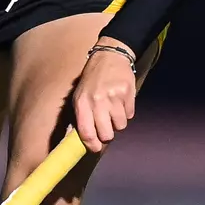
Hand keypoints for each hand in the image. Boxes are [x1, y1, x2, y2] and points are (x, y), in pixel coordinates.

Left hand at [72, 38, 137, 152]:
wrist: (110, 56)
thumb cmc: (92, 79)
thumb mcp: (79, 95)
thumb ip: (78, 117)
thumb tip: (74, 139)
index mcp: (82, 102)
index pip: (86, 133)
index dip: (92, 145)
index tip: (95, 148)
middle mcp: (97, 101)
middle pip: (106, 134)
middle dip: (107, 135)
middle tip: (106, 128)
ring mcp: (114, 97)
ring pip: (120, 126)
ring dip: (118, 122)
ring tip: (113, 110)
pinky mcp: (128, 93)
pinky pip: (130, 115)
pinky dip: (126, 112)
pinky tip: (121, 102)